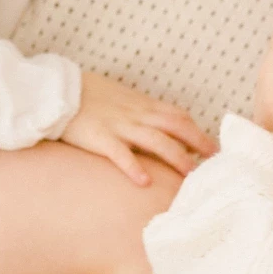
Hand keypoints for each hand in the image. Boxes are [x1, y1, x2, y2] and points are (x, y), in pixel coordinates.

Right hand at [62, 71, 215, 185]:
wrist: (58, 91)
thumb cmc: (89, 96)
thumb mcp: (121, 98)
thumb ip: (141, 112)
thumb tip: (161, 127)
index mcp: (141, 104)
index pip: (177, 116)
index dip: (197, 132)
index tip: (212, 148)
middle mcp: (136, 114)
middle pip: (175, 127)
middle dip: (198, 144)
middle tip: (214, 162)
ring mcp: (119, 126)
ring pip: (155, 141)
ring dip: (176, 157)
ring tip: (189, 174)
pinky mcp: (99, 138)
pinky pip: (120, 153)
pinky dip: (134, 167)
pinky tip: (145, 182)